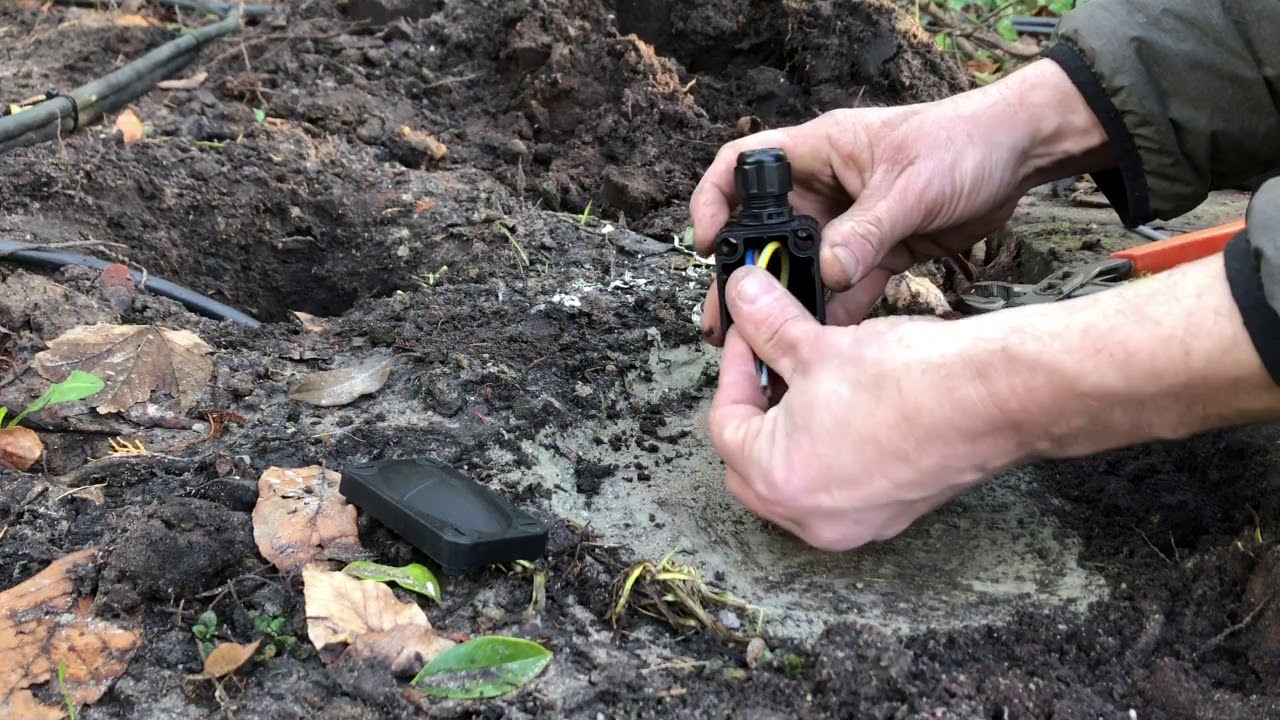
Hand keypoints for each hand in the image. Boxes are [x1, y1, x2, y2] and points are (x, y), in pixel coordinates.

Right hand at [691, 59, 1112, 343]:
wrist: (1021, 156)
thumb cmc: (964, 143)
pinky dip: (834, 311)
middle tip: (724, 317)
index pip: (744, 165)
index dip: (715, 201)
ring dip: (786, 300)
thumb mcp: (911, 186)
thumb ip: (865, 232)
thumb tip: (827, 274)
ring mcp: (851, 221)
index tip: (707, 243)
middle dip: (746, 272)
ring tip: (763, 341)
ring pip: (803, 264)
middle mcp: (827, 187)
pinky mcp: (879, 249)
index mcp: (821, 151)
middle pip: (767, 229)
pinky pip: (845, 285)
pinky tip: (821, 339)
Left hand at [708, 266, 1030, 549]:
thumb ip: (767, 323)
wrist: (996, 399)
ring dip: (789, 431)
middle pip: (749, 462)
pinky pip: (835, 486)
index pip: (725, 423)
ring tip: (807, 382)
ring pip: (792, 477)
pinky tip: (844, 410)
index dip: (734, 368)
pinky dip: (827, 450)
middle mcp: (809, 518)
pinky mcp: (888, 515)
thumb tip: (742, 295)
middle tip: (769, 361)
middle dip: (754, 407)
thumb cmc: (911, 381)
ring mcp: (851, 524)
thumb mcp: (820, 345)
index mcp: (778, 481)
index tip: (749, 333)